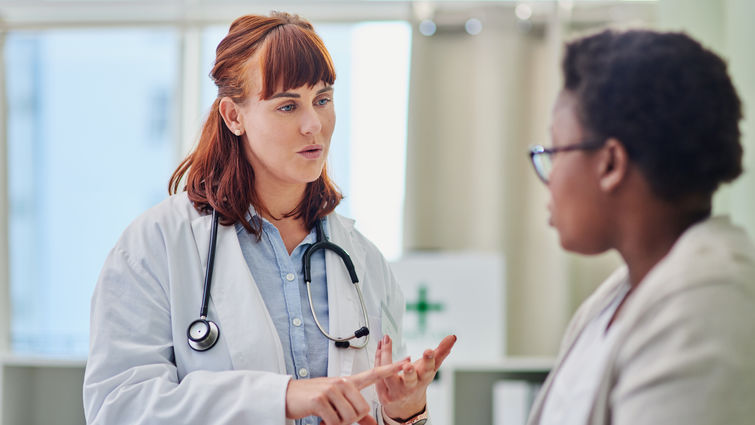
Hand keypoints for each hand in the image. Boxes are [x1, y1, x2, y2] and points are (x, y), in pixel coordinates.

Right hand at [286, 358, 408, 424]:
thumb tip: (372, 424)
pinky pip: (335, 421)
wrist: (288, 396)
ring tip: (327, 415)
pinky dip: (328, 424)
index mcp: (348, 382)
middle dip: (351, 420)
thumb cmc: (313, 399)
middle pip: (362, 409)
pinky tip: (320, 418)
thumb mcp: (337, 404)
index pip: (374, 373)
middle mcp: (342, 382)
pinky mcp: (321, 399)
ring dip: (338, 423)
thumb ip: (356, 413)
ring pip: (349, 417)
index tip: (406, 360)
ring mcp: (331, 389)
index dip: (391, 368)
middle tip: (336, 416)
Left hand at [375, 334, 456, 420]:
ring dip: (386, 358)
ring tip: (386, 342)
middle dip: (409, 373)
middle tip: (408, 365)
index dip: (429, 361)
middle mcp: (410, 387)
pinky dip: (378, 357)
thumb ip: (441, 352)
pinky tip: (380, 345)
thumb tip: (452, 337)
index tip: (429, 351)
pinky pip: (378, 373)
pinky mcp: (383, 393)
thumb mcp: (431, 367)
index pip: (428, 370)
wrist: (405, 404)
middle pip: (410, 381)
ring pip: (388, 376)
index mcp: (424, 379)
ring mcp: (396, 391)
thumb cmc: (418, 381)